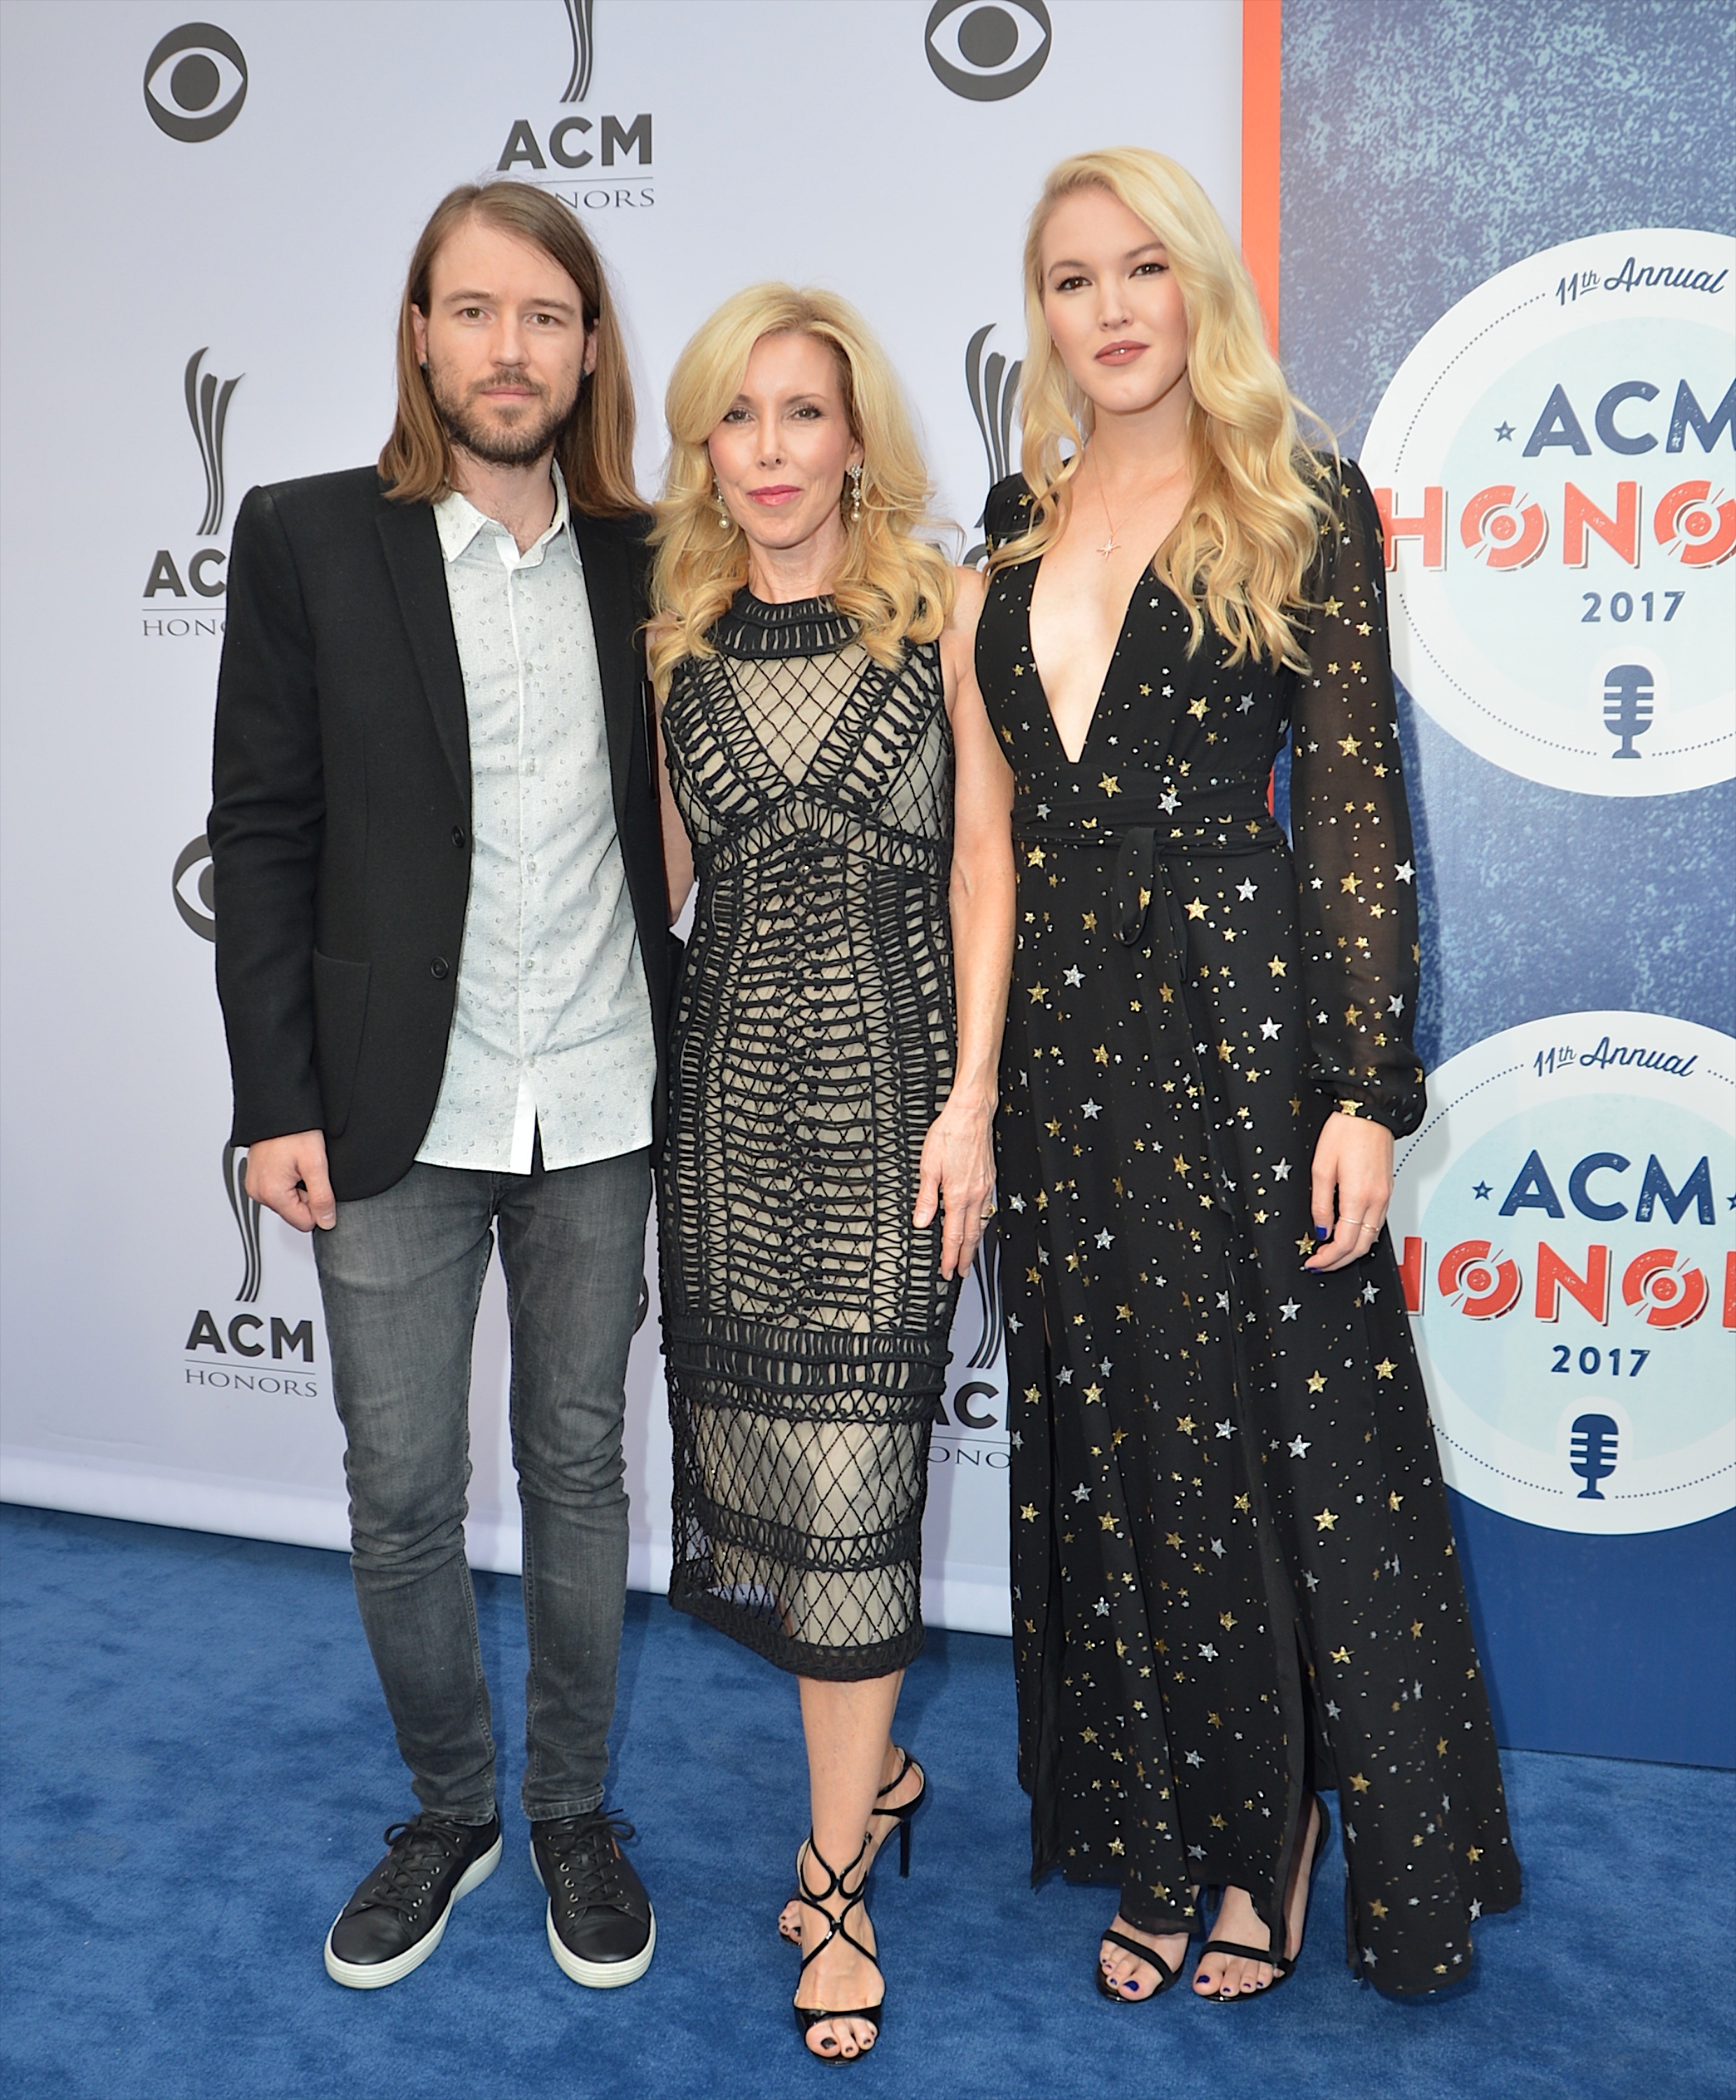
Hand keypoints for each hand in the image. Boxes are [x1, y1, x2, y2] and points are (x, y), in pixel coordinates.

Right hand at [245, 1130, 335, 1231]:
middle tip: (307, 1170)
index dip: (318, 1206)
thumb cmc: (294, 1131)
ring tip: (298, 1164)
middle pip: (295, 1212)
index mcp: (271, 1192)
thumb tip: (326, 1221)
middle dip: (307, 1195)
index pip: (304, 1223)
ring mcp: (255, 1185)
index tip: (318, 1184)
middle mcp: (258, 1192)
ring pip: (288, 1202)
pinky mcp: (256, 1178)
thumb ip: (322, 1197)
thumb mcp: (316, 1164)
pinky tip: (290, 1163)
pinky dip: (289, 1180)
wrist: (278, 1110)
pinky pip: (278, 1190)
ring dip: (298, 1186)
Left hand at [914, 1091, 996, 1279]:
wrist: (972, 1112)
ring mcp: (985, 1187)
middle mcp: (975, 1195)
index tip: (946, 1272)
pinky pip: (986, 1210)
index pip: (953, 1235)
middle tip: (960, 1274)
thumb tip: (921, 1221)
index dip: (948, 1257)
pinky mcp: (989, 1179)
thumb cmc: (950, 1133)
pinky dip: (982, 1225)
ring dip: (974, 1245)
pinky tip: (978, 1225)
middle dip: (964, 1258)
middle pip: (971, 1236)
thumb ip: (926, 1197)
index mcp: (958, 1194)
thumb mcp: (928, 1166)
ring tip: (968, 1257)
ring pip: (981, 1224)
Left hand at [1303, 1111, 1392, 1272]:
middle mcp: (1377, 1200)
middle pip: (1361, 1246)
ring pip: (1371, 1237)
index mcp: (1359, 1196)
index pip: (1344, 1242)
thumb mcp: (1321, 1168)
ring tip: (1330, 1253)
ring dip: (1351, 1251)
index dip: (1327, 1258)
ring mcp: (1385, 1196)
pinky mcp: (1387, 1190)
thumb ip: (1321, 1204)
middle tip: (1320, 1264)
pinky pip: (1376, 1223)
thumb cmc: (1346, 1132)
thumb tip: (1321, 1229)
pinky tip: (1348, 1234)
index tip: (1313, 1262)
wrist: (1370, 1111)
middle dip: (1339, 1261)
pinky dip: (1362, 1236)